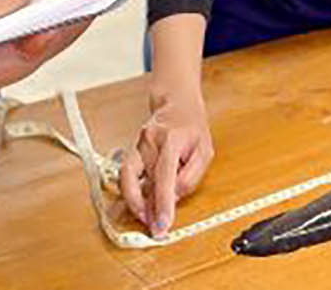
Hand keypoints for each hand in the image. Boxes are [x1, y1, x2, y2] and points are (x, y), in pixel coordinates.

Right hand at [118, 82, 212, 236]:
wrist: (176, 103)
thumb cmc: (192, 127)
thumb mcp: (205, 151)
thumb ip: (191, 175)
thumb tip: (174, 197)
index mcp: (171, 138)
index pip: (164, 175)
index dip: (162, 202)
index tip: (162, 224)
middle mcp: (148, 139)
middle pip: (144, 180)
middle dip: (148, 208)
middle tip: (156, 228)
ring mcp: (136, 143)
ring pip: (129, 180)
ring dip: (135, 202)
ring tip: (147, 216)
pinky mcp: (129, 149)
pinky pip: (125, 176)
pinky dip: (131, 192)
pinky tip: (140, 202)